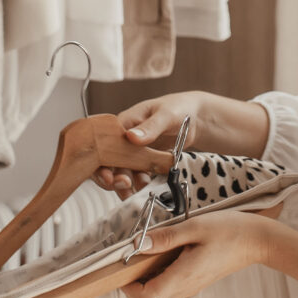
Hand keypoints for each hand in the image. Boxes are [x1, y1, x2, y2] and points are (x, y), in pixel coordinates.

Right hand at [92, 91, 271, 200]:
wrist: (195, 117)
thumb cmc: (177, 108)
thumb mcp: (165, 115)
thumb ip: (149, 127)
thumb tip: (131, 137)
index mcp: (123, 123)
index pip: (104, 144)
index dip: (101, 162)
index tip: (108, 177)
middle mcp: (124, 139)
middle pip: (108, 161)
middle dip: (112, 177)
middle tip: (124, 185)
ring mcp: (133, 152)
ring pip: (121, 171)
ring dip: (126, 183)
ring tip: (137, 189)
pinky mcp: (143, 161)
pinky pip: (136, 175)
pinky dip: (138, 183)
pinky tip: (144, 187)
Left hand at [120, 211, 278, 297]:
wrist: (258, 240)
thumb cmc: (231, 231)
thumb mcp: (195, 226)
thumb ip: (166, 237)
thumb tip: (139, 244)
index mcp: (183, 277)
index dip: (128, 287)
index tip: (126, 265)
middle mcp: (185, 288)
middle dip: (133, 286)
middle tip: (135, 259)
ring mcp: (190, 287)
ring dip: (146, 280)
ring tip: (151, 252)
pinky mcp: (195, 281)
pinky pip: (169, 288)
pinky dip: (159, 275)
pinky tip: (165, 252)